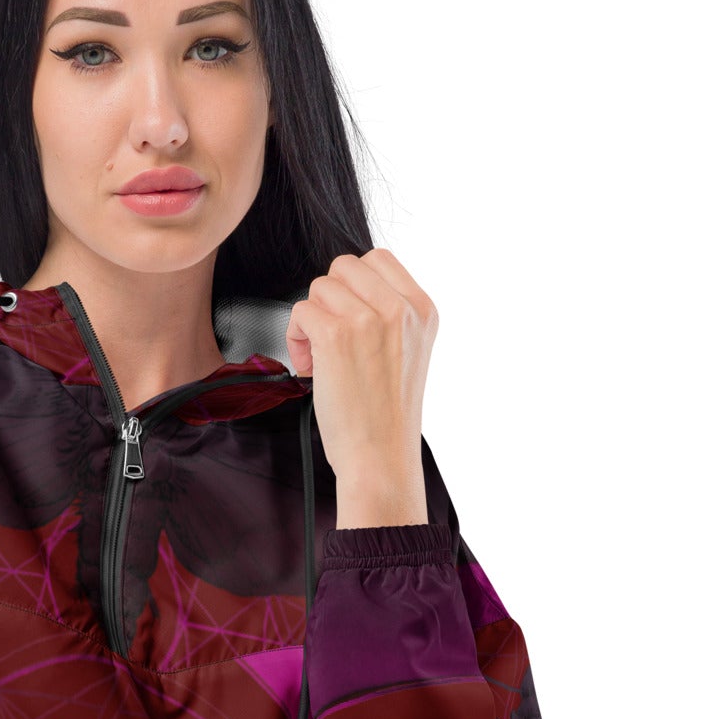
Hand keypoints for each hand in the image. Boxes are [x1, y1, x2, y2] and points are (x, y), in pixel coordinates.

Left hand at [284, 250, 438, 529]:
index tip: (351, 322)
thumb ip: (389, 316)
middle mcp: (400, 308)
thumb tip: (346, 290)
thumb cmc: (387, 418)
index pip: (378, 259)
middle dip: (330, 301)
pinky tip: (311, 368)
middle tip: (331, 342)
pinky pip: (300, 312)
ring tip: (321, 361)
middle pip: (344, 267)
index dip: (353, 287)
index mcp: (423, 310)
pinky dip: (296, 339)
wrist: (382, 459)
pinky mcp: (337, 336)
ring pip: (319, 288)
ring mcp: (369, 319)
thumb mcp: (407, 353)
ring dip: (311, 322)